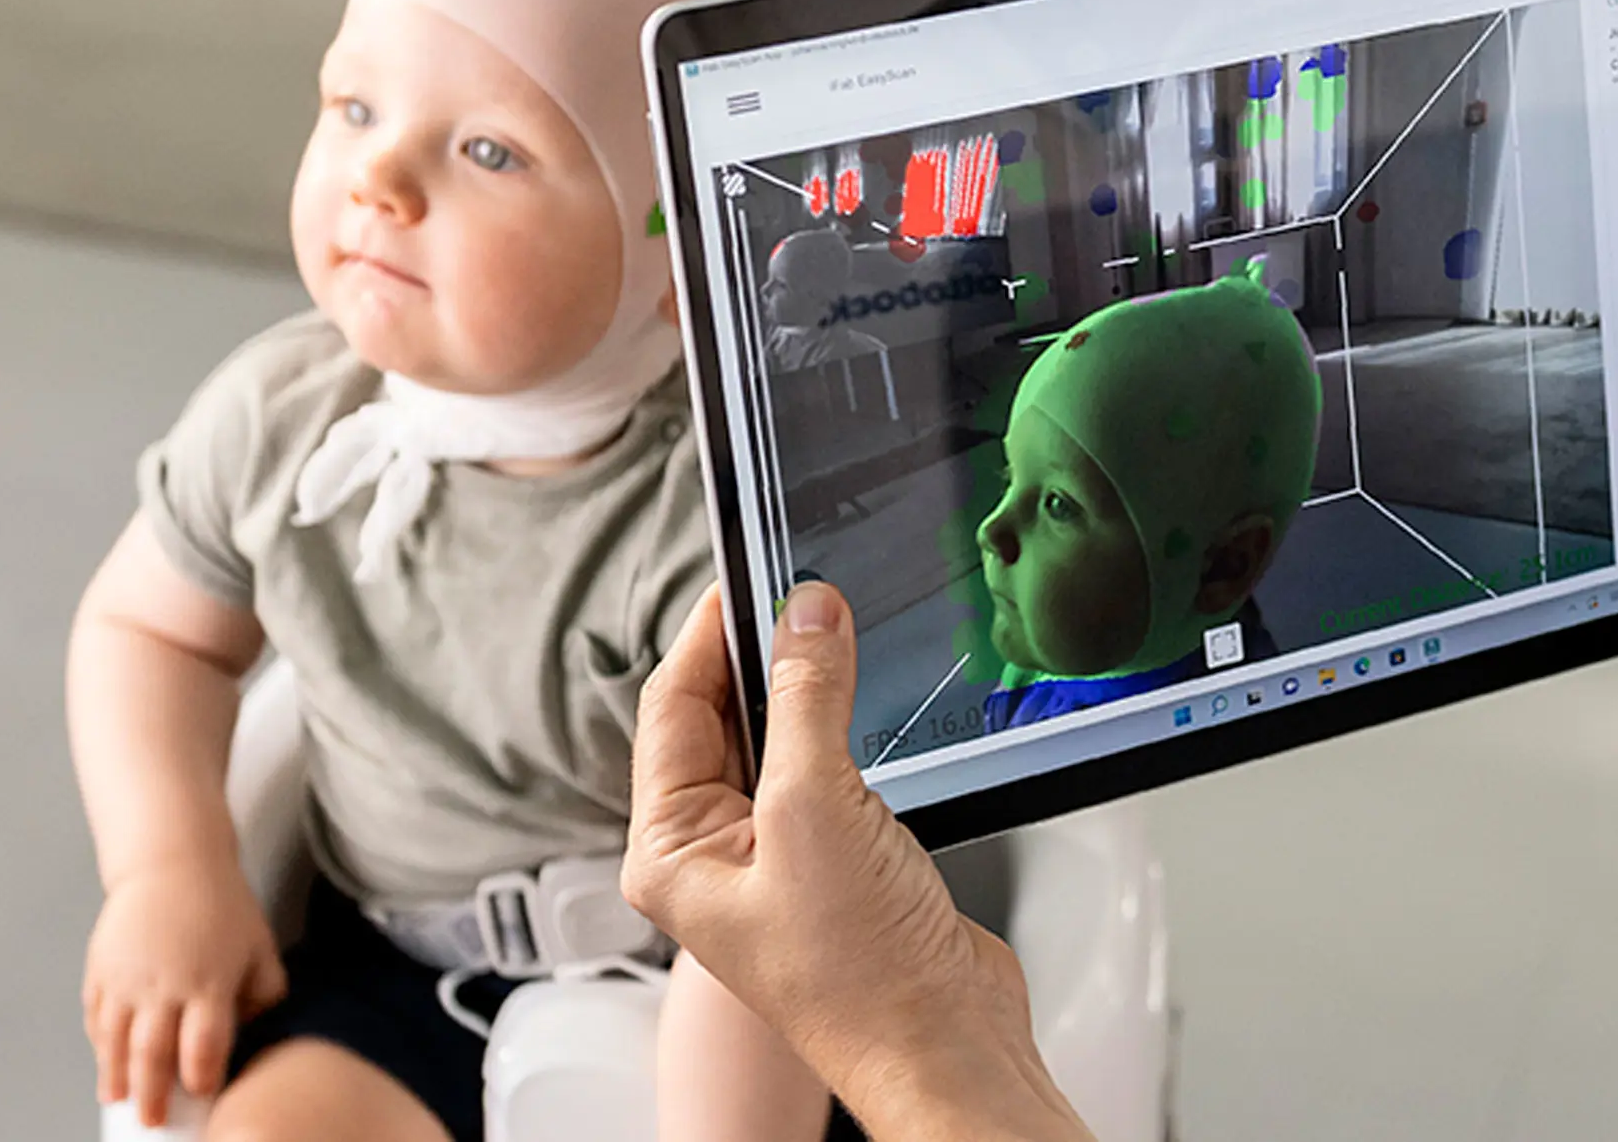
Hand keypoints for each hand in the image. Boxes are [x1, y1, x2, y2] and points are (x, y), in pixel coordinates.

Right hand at [82, 858, 285, 1125]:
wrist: (172, 864)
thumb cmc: (223, 906)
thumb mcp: (258, 946)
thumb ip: (264, 993)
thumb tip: (257, 1031)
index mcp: (209, 982)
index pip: (204, 1044)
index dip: (202, 1075)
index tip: (203, 1095)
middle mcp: (164, 985)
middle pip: (153, 1053)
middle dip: (152, 1093)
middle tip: (153, 1121)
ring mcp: (126, 979)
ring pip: (115, 1042)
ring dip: (115, 1077)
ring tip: (118, 1101)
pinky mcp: (100, 971)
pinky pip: (96, 1018)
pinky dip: (99, 1045)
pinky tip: (106, 1061)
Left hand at [623, 584, 1093, 1141]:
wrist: (945, 1043)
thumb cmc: (860, 976)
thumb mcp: (817, 808)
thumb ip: (807, 697)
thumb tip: (805, 613)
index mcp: (672, 852)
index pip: (672, 708)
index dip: (706, 633)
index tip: (747, 575)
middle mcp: (714, 856)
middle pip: (720, 717)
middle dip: (759, 654)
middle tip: (804, 596)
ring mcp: (777, 857)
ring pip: (778, 739)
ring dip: (807, 690)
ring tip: (838, 635)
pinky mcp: (837, 858)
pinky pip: (826, 769)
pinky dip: (845, 727)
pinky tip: (868, 702)